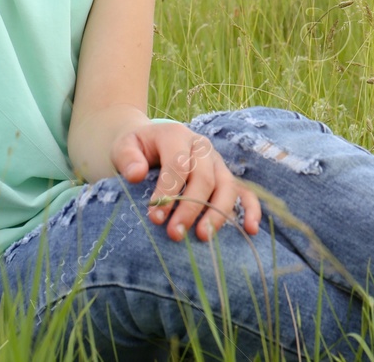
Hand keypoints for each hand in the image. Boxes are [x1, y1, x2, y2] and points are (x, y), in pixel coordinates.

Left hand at [111, 122, 260, 241]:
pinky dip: (250, 209)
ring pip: (226, 185)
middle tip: (175, 234)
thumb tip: (137, 174)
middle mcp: (201, 147)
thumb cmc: (135, 149)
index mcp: (177, 135)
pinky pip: (245, 191)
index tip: (155, 217)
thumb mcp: (123, 147)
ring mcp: (216, 162)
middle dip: (190, 208)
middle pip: (204, 177)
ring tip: (203, 237)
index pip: (178, 164)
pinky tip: (249, 229)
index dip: (168, 192)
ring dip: (217, 213)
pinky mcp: (224, 177)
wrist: (147, 143)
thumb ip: (127, 158)